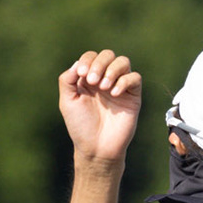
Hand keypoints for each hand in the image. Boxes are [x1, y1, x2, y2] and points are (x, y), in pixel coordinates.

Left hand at [59, 49, 140, 166]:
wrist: (97, 147)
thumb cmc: (81, 126)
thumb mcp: (67, 102)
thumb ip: (67, 80)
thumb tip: (76, 63)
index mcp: (88, 79)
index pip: (91, 57)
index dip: (87, 60)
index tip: (81, 75)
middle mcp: (104, 79)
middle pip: (108, 55)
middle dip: (99, 63)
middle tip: (93, 81)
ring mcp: (119, 86)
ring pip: (123, 62)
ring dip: (112, 70)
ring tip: (104, 87)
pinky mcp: (133, 96)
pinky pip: (135, 78)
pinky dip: (124, 81)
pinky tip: (114, 94)